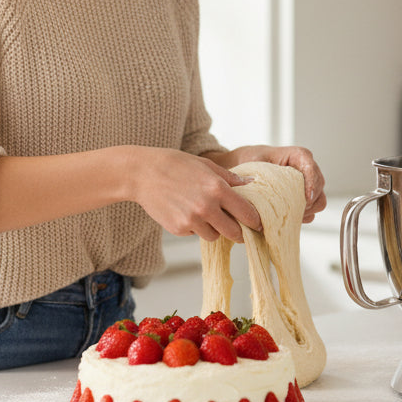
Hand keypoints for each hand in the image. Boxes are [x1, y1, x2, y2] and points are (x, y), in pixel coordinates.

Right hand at [124, 147, 260, 242]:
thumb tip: (252, 183)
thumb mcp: (207, 165)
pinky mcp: (179, 229)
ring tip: (205, 213)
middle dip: (238, 231)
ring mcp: (192, 220)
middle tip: (238, 228)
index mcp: (217, 189)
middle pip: (234, 232)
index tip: (258, 225)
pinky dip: (196, 227)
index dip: (255, 221)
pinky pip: (195, 234)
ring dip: (215, 229)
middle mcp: (206, 207)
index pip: (246, 213)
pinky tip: (187, 211)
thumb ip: (231, 178)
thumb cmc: (176, 165)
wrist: (143, 173)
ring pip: (214, 236)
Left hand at [214, 145, 326, 222]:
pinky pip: (311, 212)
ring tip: (289, 215)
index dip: (312, 182)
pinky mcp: (302, 200)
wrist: (243, 168)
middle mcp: (306, 170)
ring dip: (307, 210)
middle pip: (319, 185)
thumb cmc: (249, 160)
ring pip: (319, 201)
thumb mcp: (252, 162)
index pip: (310, 166)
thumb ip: (259, 172)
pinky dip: (302, 217)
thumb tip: (255, 188)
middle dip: (310, 200)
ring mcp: (306, 186)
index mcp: (297, 156)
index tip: (307, 197)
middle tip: (293, 210)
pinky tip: (287, 218)